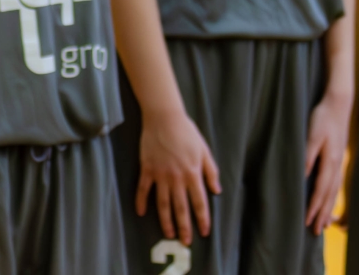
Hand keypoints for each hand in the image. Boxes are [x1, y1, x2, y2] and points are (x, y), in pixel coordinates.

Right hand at [136, 107, 221, 245]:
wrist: (163, 117)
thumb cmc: (186, 132)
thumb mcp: (205, 151)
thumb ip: (211, 172)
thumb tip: (217, 191)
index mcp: (193, 174)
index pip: (199, 203)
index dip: (202, 219)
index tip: (204, 232)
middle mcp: (177, 178)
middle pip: (181, 207)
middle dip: (184, 226)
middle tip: (185, 242)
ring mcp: (160, 174)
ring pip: (163, 202)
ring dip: (166, 220)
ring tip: (168, 233)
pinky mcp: (146, 169)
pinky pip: (143, 189)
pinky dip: (141, 201)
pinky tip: (141, 212)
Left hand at [305, 92, 352, 234]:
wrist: (338, 106)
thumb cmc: (321, 119)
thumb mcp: (311, 135)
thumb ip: (307, 156)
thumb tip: (302, 175)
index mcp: (330, 162)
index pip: (320, 190)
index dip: (314, 207)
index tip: (307, 221)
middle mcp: (337, 166)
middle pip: (329, 196)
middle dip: (322, 214)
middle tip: (316, 231)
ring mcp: (340, 163)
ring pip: (334, 192)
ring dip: (328, 208)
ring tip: (324, 224)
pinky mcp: (338, 160)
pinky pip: (335, 184)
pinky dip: (332, 196)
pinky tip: (329, 202)